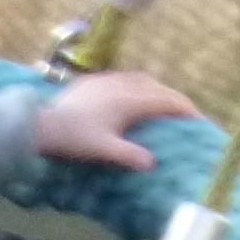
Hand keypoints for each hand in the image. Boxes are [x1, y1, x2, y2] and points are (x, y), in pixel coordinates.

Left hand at [34, 71, 197, 171]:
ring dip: (153, 88)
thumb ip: (130, 156)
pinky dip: (135, 85)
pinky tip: (130, 95)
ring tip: (160, 102)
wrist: (41, 124)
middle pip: (155, 86)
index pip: (166, 100)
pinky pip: (121, 77)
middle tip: (182, 112)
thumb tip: (152, 163)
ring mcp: (104, 80)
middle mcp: (120, 84)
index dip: (184, 109)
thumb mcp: (104, 150)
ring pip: (138, 78)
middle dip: (172, 97)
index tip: (198, 119)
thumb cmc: (74, 138)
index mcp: (128, 100)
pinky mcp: (90, 80)